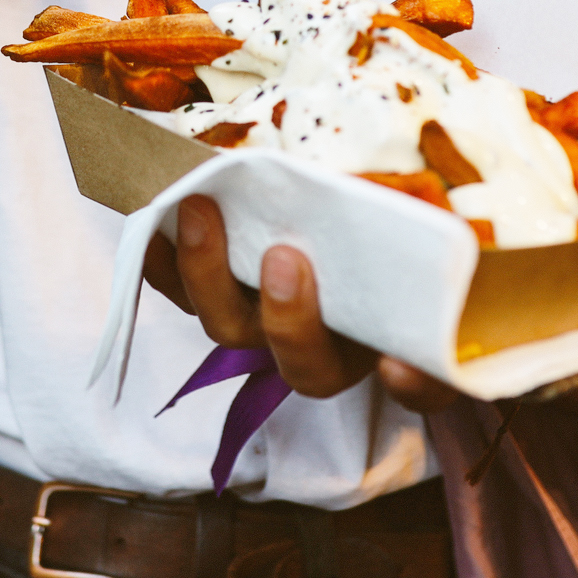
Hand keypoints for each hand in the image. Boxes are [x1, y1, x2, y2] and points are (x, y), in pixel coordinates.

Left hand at [142, 196, 460, 414]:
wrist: (321, 194)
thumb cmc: (384, 212)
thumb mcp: (416, 207)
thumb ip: (420, 207)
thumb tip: (420, 191)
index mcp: (393, 333)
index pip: (422, 384)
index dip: (414, 385)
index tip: (398, 366)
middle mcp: (328, 346)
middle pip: (306, 368)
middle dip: (290, 320)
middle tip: (285, 257)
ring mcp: (265, 326)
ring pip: (233, 331)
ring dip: (210, 277)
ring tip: (201, 214)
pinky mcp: (217, 295)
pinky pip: (181, 296)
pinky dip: (162, 263)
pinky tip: (154, 223)